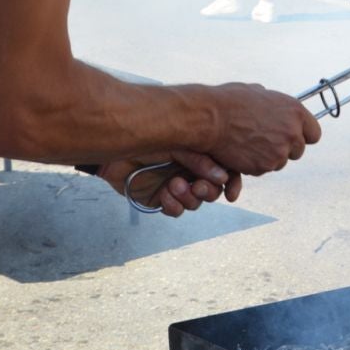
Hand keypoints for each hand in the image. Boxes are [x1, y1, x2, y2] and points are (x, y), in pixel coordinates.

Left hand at [101, 151, 239, 217]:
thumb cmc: (148, 139)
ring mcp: (176, 186)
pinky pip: (176, 210)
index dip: (232, 184)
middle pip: (212, 191)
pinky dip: (173, 205)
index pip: (225, 171)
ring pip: (194, 203)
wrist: (117, 149)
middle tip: (196, 186)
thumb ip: (200, 160)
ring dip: (188, 198)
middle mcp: (190, 171)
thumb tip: (223, 178)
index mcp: (199, 155)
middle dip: (207, 192)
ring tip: (174, 185)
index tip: (232, 194)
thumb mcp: (180, 144)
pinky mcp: (160, 199)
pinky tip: (164, 194)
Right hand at [204, 83, 322, 175]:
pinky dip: (254, 164)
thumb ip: (273, 103)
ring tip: (248, 143)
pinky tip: (241, 151)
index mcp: (295, 112)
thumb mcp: (257, 92)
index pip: (314, 134)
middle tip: (265, 141)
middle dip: (284, 148)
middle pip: (298, 151)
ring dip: (268, 157)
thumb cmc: (230, 102)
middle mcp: (292, 133)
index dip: (302, 136)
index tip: (294, 137)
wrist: (211, 119)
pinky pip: (263, 169)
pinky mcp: (264, 166)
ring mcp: (279, 152)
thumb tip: (274, 104)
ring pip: (279, 162)